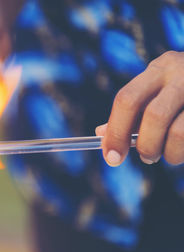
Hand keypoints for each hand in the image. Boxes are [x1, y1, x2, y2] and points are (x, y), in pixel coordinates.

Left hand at [96, 51, 183, 165]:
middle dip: (144, 145)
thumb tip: (101, 134)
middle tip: (146, 158)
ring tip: (170, 156)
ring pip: (180, 133)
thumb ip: (133, 112)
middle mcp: (183, 72)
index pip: (126, 100)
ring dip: (171, 154)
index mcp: (160, 67)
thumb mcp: (159, 91)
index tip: (111, 157)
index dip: (115, 132)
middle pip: (153, 116)